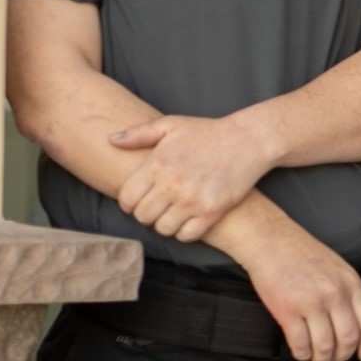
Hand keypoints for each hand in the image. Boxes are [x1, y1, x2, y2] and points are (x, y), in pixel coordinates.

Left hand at [112, 112, 279, 242]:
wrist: (250, 140)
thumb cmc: (208, 132)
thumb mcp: (172, 125)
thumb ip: (139, 134)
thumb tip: (111, 140)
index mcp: (157, 164)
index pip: (127, 199)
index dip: (130, 202)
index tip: (141, 199)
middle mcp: (172, 184)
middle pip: (143, 217)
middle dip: (147, 213)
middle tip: (159, 206)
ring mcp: (192, 199)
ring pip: (163, 228)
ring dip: (166, 223)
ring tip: (174, 212)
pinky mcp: (212, 211)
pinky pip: (187, 235)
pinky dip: (185, 231)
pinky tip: (190, 219)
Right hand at [234, 213, 360, 360]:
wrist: (272, 242)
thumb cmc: (304, 255)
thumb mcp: (339, 269)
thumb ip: (349, 293)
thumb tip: (357, 323)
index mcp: (351, 284)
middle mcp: (335, 295)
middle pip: (348, 338)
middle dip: (343, 355)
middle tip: (335, 358)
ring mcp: (311, 303)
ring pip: (325, 346)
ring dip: (322, 358)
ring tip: (316, 357)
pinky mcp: (287, 311)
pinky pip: (300, 344)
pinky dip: (301, 354)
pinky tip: (300, 352)